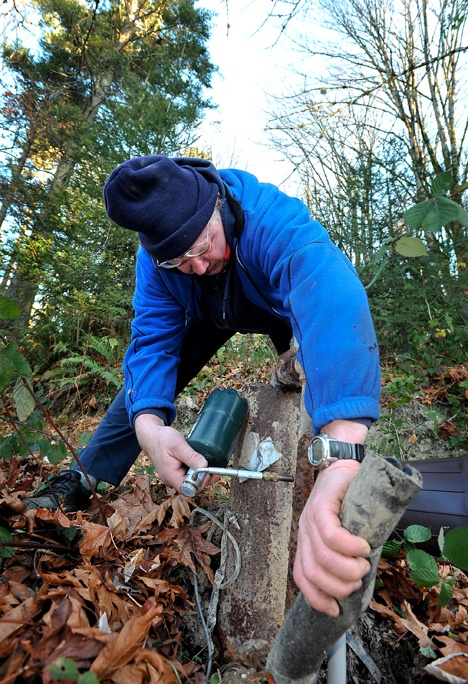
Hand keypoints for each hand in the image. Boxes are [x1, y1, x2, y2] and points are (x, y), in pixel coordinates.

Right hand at [134, 414, 218, 493]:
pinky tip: (200, 462)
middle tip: (213, 467)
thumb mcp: (178, 445)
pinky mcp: (174, 470)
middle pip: (191, 486)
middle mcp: (171, 479)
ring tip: (208, 463)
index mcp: (171, 476)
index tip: (211, 472)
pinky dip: (194, 469)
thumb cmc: (161, 439)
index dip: (202, 483)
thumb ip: (191, 456)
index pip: (189, 489)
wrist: (151, 435)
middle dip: (204, 478)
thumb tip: (204, 466)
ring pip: (190, 480)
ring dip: (200, 474)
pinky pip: (187, 474)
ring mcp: (172, 475)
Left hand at [293, 419, 370, 615]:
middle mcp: (304, 531)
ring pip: (323, 556)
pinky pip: (330, 533)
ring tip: (363, 564)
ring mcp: (310, 517)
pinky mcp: (321, 503)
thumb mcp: (344, 531)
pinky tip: (362, 547)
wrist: (345, 463)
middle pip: (313, 571)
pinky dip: (348, 546)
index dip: (316, 598)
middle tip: (358, 580)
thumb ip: (344, 554)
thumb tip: (357, 584)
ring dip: (347, 569)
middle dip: (337, 586)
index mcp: (306, 541)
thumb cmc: (348, 501)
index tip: (336, 610)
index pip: (302, 577)